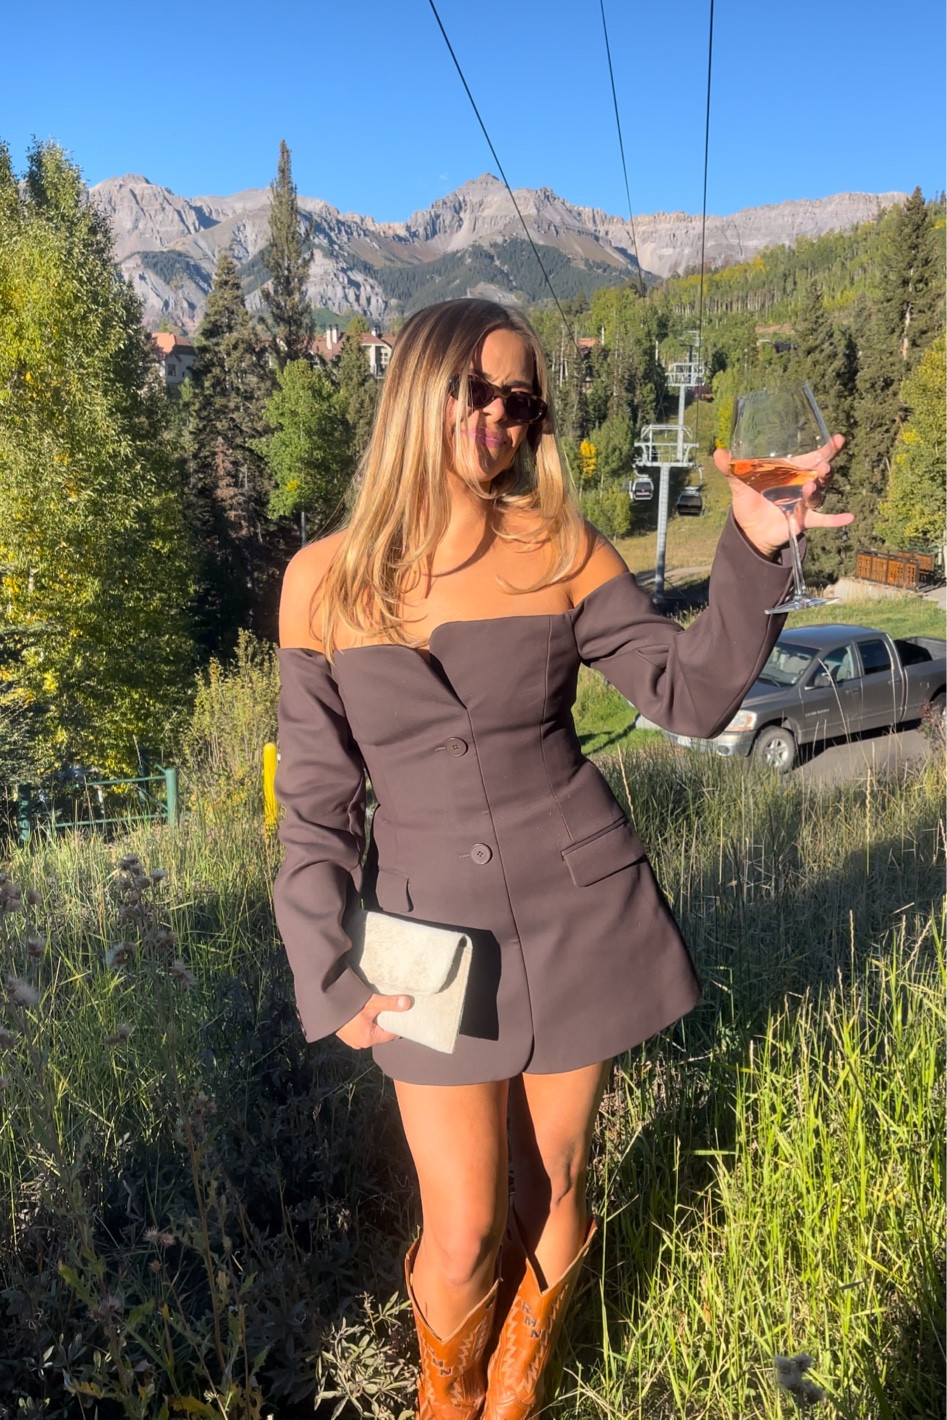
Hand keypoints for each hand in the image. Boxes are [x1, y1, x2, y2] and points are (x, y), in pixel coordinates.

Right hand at [335, 992, 412, 1048]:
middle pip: (381, 1033)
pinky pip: (362, 1030)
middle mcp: (360, 1043)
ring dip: (376, 1021)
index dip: (398, 1023)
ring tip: (378, 1009)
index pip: (391, 1034)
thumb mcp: (372, 1003)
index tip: (402, 1013)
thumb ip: (390, 1003)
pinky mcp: (346, 1035)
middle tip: (390, 1008)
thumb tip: (408, 1003)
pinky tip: (366, 1012)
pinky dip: (366, 1022)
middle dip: (386, 1021)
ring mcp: (352, 1040)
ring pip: (371, 1031)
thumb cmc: (348, 1005)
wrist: (325, 1003)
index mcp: (368, 1039)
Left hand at [714, 434, 852, 557]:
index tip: (838, 439)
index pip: (813, 456)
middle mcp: (802, 484)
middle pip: (821, 474)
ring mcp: (804, 502)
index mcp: (792, 471)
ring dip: (818, 491)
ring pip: (818, 495)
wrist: (750, 529)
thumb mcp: (739, 484)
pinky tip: (849, 517)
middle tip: (824, 466)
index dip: (827, 448)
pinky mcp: (803, 520)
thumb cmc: (749, 500)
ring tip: (812, 488)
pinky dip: (835, 520)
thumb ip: (731, 469)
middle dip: (825, 469)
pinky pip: (822, 520)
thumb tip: (718, 453)